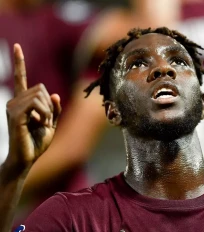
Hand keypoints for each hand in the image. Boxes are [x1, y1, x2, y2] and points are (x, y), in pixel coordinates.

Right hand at [5, 44, 61, 170]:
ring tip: (40, 125)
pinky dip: (45, 114)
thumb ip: (54, 109)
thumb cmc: (37, 142)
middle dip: (49, 106)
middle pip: (41, 88)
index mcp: (23, 102)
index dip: (19, 62)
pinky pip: (37, 104)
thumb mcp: (52, 124)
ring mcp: (13, 107)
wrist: (26, 159)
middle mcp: (15, 101)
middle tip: (44, 122)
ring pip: (41, 96)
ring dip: (48, 112)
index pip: (21, 78)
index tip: (17, 46)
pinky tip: (39, 124)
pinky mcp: (15, 115)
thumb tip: (53, 94)